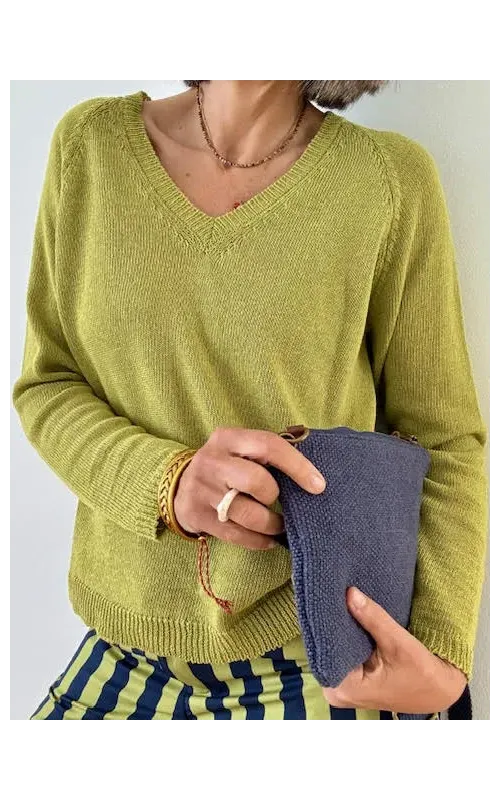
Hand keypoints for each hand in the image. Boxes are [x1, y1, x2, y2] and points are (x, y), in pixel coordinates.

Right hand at [173, 426, 325, 549]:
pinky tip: (267, 539)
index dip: (297, 466)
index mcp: (228, 438)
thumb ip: (268, 455)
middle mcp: (212, 461)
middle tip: (279, 503)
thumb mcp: (240, 449)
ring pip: (248, 515)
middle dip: (275, 497)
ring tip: (278, 526)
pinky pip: (237, 535)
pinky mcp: (197, 516)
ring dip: (271, 525)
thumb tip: (313, 477)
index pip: (268, 445)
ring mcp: (202, 490)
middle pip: (257, 482)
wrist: (179, 485)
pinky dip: (259, 541)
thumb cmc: (226, 466)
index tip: (318, 486)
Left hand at [323, 587, 466, 714]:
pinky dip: (347, 640)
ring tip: (341, 603)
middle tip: (335, 596)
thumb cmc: (422, 673)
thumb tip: (349, 592)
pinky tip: (349, 620)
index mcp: (344, 688)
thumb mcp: (398, 642)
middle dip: (333, 626)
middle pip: (326, 650)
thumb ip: (372, 618)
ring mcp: (342, 690)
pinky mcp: (350, 684)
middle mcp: (336, 692)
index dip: (326, 624)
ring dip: (341, 632)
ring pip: (333, 652)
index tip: (328, 598)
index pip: (324, 649)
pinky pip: (341, 657)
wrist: (440, 691)